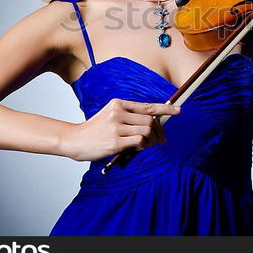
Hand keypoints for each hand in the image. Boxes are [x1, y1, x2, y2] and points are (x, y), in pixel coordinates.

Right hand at [60, 98, 180, 161]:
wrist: (74, 140)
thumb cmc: (95, 130)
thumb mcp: (111, 116)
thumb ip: (130, 117)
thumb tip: (154, 124)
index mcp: (118, 103)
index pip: (148, 106)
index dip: (166, 109)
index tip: (178, 111)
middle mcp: (118, 112)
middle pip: (150, 121)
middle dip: (159, 132)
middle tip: (161, 141)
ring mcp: (116, 126)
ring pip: (147, 131)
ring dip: (151, 141)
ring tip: (147, 146)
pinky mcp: (115, 141)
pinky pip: (139, 142)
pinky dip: (143, 146)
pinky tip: (137, 149)